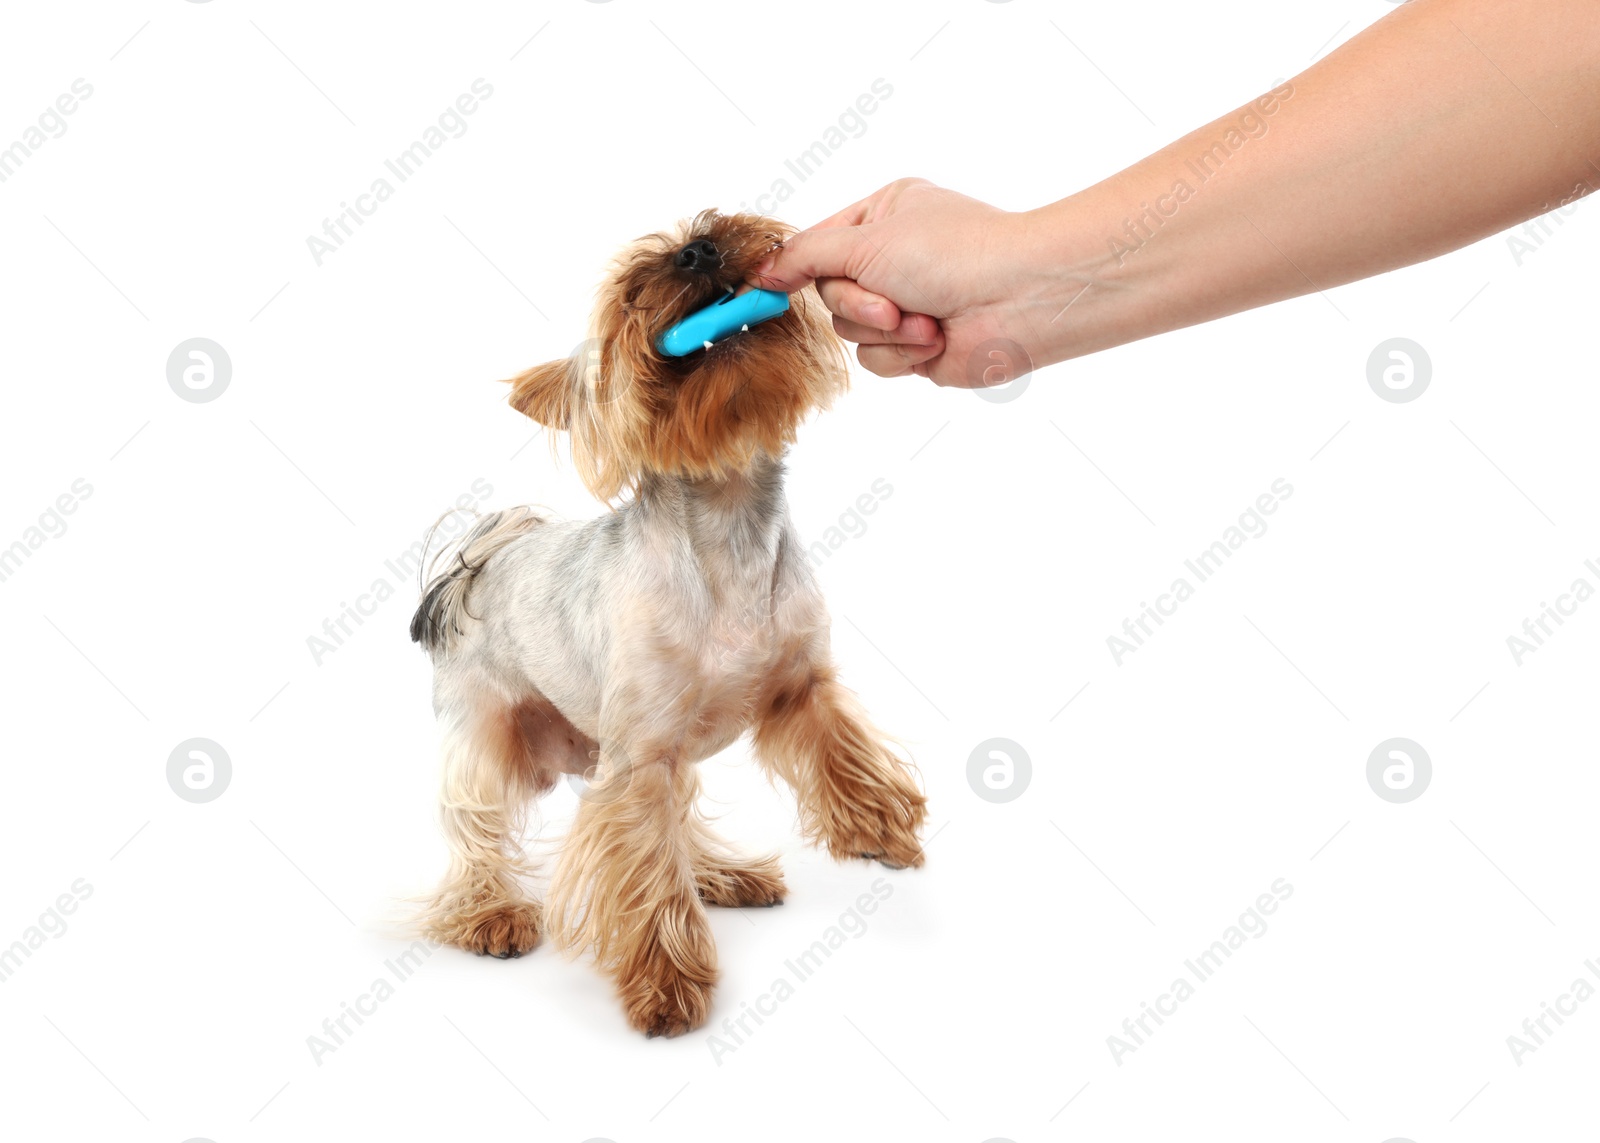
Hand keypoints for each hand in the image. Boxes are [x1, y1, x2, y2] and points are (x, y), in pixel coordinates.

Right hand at [748, 178, 1038, 387]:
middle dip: (859, 304)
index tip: (761, 290)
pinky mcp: (917, 347)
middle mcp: (893, 259)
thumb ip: (805, 257)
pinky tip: (936, 339)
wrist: (1018, 299)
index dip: (792, 269)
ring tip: (925, 319)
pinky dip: (902, 354)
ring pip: (851, 333)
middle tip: (891, 302)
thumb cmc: (955, 252)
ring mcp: (906, 305)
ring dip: (885, 331)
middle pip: (830, 296)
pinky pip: (877, 361)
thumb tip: (762, 271)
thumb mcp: (866, 240)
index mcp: (883, 216)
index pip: (817, 245)